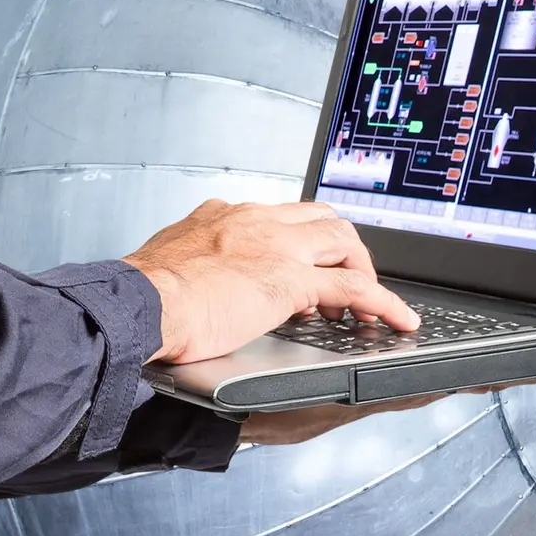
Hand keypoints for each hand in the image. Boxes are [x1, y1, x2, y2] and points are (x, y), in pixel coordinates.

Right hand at [125, 198, 418, 368]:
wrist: (138, 305)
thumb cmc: (141, 297)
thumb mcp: (170, 264)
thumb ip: (195, 263)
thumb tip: (200, 283)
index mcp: (224, 216)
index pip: (280, 215)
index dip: (302, 239)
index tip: (305, 261)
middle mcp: (255, 220)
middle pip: (320, 218)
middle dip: (340, 248)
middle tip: (344, 281)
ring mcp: (276, 246)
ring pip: (343, 240)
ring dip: (361, 269)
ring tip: (368, 303)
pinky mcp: (290, 279)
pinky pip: (354, 286)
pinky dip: (384, 301)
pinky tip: (398, 319)